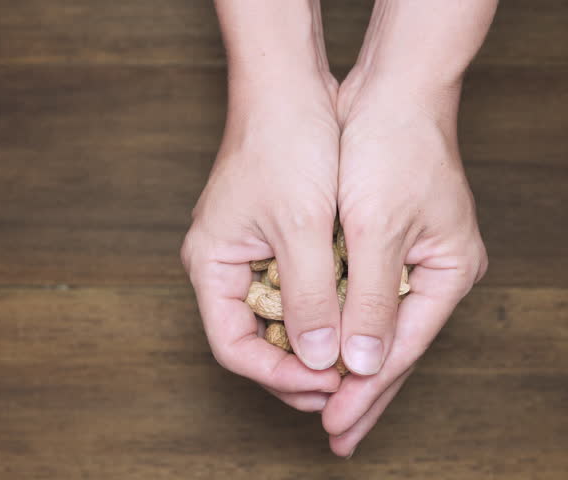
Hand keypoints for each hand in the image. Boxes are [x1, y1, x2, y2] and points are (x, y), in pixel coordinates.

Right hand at [181, 72, 345, 410]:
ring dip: (315, 344)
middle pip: (256, 340)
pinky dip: (324, 312)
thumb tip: (322, 361)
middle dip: (300, 367)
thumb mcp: (301, 225)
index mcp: (211, 266)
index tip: (329, 382)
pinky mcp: (277, 242)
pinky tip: (355, 320)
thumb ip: (311, 297)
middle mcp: (225, 267)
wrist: (292, 86)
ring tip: (355, 359)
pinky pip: (297, 293)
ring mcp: (250, 255)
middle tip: (347, 382)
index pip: (235, 348)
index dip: (281, 374)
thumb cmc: (286, 142)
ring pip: (279, 321)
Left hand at [322, 75, 487, 454]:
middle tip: (338, 440)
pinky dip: (349, 329)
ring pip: (382, 328)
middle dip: (364, 393)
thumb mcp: (377, 226)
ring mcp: (419, 259)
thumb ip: (368, 299)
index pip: (400, 348)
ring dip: (355, 367)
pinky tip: (331, 352)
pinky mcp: (394, 244)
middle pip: (397, 348)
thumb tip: (363, 366)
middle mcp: (439, 273)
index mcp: (448, 272)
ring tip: (333, 411)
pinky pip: (370, 301)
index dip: (365, 389)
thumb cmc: (391, 147)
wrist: (393, 89)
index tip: (333, 424)